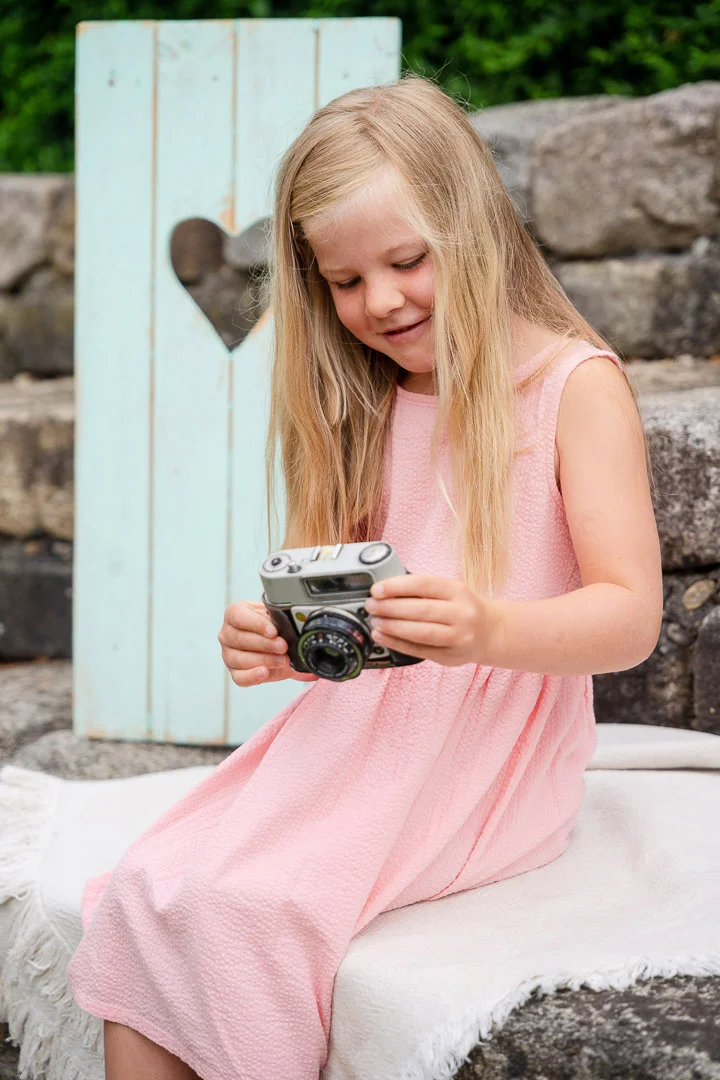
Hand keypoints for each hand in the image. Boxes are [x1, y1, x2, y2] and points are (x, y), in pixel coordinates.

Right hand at [218, 600, 319, 686]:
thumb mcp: (277, 620)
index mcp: (235, 614)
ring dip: (264, 659)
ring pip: (239, 658)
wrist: (276, 647)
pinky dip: (252, 676)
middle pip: (240, 639)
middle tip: (283, 646)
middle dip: (265, 644)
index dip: (256, 624)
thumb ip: (283, 621)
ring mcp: (228, 654)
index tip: (273, 631)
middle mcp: (227, 634)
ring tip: (282, 660)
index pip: (238, 617)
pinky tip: (264, 672)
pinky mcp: (234, 672)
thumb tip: (301, 626)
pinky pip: (239, 677)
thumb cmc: (272, 630)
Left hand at [364, 573, 502, 667]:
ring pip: (420, 632)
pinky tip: (382, 637)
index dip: (397, 586)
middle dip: (390, 608)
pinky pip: (419, 650)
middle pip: (420, 610)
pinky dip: (397, 643)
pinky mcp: (450, 656)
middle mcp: (461, 613)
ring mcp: (458, 636)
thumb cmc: (462, 608)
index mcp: (457, 590)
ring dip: (393, 627)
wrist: (489, 632)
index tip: (376, 589)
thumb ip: (423, 590)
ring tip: (375, 622)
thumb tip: (385, 591)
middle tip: (371, 606)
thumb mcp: (450, 591)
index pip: (424, 585)